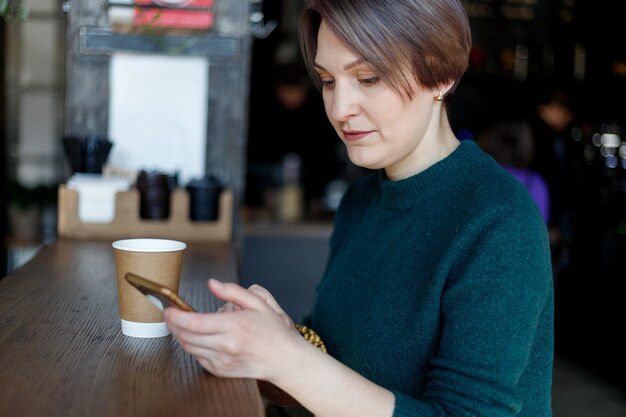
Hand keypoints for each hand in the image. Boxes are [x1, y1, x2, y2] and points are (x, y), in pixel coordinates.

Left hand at [164, 279, 299, 379]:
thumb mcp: (258, 303)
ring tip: (183, 324)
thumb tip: (212, 284)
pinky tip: (198, 337)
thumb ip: (233, 291)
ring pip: (189, 348)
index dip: (176, 316)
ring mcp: (222, 360)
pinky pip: (197, 358)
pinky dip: (192, 347)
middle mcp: (226, 345)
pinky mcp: (220, 370)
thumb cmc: (272, 331)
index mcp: (235, 326)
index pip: (195, 322)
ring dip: (180, 335)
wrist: (283, 359)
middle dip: (173, 324)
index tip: (169, 309)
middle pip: (186, 336)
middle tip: (171, 314)